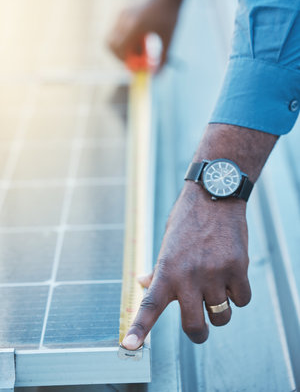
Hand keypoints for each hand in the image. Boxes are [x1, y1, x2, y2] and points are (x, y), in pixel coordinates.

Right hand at [107, 0, 187, 68]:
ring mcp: (120, 13)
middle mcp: (124, 19)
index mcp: (135, 26)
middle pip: (111, 45)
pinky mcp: (121, 10)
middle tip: (134, 60)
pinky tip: (140, 33)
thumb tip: (154, 76)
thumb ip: (161, 60)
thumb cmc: (170, 16)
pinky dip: (125, 37)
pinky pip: (117, 29)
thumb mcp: (168, 40)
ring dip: (123, 46)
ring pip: (113, 37)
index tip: (137, 67)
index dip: (127, 62)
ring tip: (141, 43)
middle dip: (120, 56)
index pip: (120, 50)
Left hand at [122, 181, 250, 348]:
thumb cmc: (188, 221)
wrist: (214, 195)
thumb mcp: (167, 243)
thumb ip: (158, 269)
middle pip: (195, 327)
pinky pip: (242, 300)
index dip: (140, 328)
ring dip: (221, 309)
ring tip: (218, 287)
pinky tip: (233, 275)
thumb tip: (143, 284)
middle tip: (201, 329)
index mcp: (167, 270)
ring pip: (223, 316)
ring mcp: (215, 273)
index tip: (130, 346)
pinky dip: (239, 294)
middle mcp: (189, 275)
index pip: (150, 305)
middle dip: (199, 334)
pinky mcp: (238, 268)